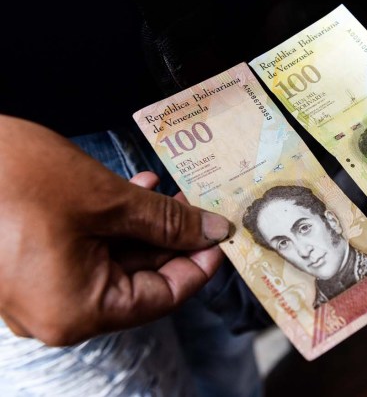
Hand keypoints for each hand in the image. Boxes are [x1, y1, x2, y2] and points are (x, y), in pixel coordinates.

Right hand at [0, 115, 228, 345]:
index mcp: (77, 312)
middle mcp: (56, 311)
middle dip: (171, 238)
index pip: (163, 297)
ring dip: (143, 225)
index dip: (199, 264)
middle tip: (197, 205)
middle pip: (139, 279)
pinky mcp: (25, 263)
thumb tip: (212, 232)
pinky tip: (133, 189)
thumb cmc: (13, 179)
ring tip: (167, 188)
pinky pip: (84, 249)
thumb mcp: (106, 200)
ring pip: (113, 259)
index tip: (220, 235)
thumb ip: (166, 222)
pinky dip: (111, 222)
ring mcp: (37, 288)